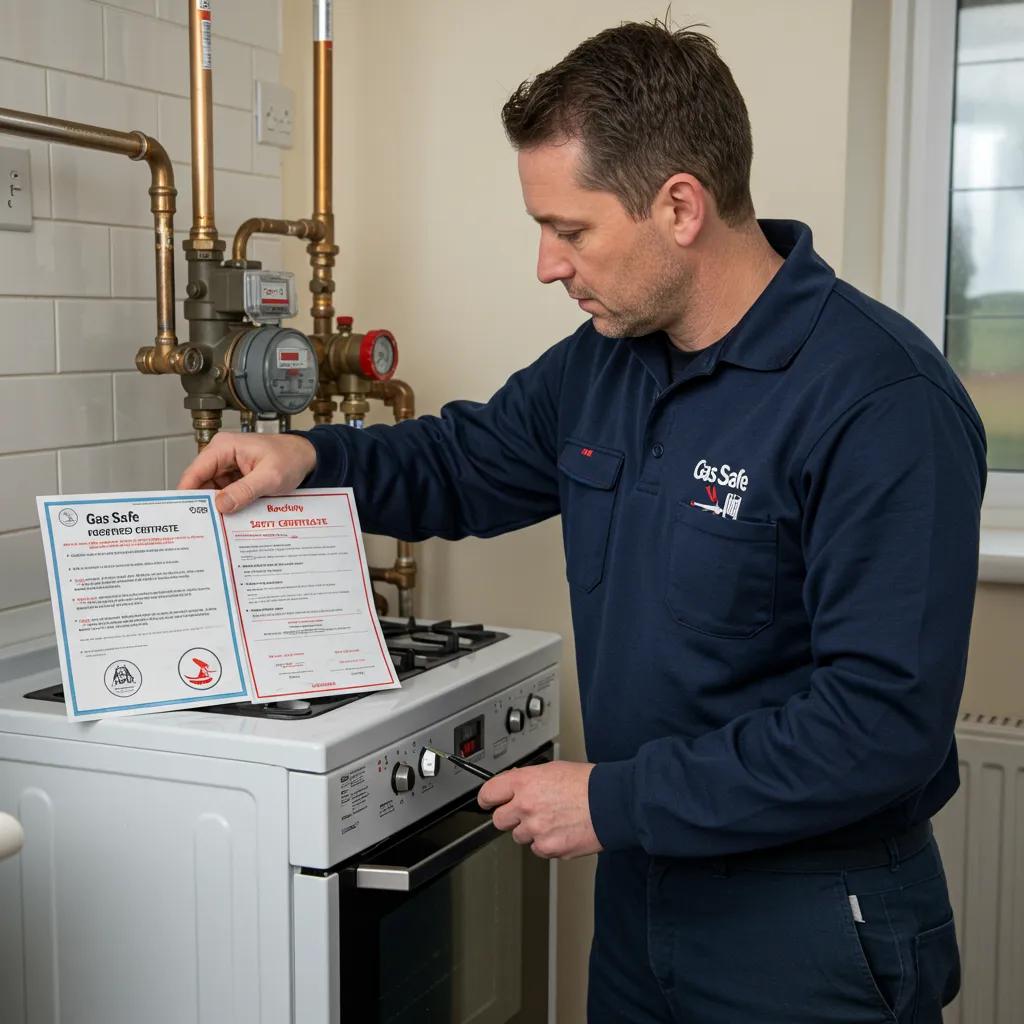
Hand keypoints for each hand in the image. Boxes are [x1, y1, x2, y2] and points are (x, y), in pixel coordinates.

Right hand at [177, 432, 317, 513]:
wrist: (307, 457)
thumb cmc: (291, 458)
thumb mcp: (270, 477)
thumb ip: (245, 490)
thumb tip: (221, 504)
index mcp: (224, 447)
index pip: (195, 471)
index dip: (186, 493)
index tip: (182, 514)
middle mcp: (221, 455)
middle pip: (200, 483)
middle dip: (201, 504)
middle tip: (200, 528)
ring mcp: (227, 467)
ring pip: (211, 491)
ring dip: (215, 507)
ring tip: (215, 527)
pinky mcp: (234, 477)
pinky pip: (224, 493)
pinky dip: (226, 505)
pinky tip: (228, 519)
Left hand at [478, 761, 602, 858]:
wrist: (610, 803)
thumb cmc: (588, 784)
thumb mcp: (552, 769)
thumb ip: (528, 778)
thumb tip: (515, 783)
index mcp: (524, 782)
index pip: (489, 793)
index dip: (486, 799)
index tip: (487, 802)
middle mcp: (526, 805)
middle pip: (499, 820)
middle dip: (510, 817)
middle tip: (526, 812)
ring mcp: (536, 829)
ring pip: (519, 836)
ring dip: (531, 831)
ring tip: (553, 819)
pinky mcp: (548, 848)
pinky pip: (538, 849)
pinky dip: (547, 843)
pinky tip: (561, 830)